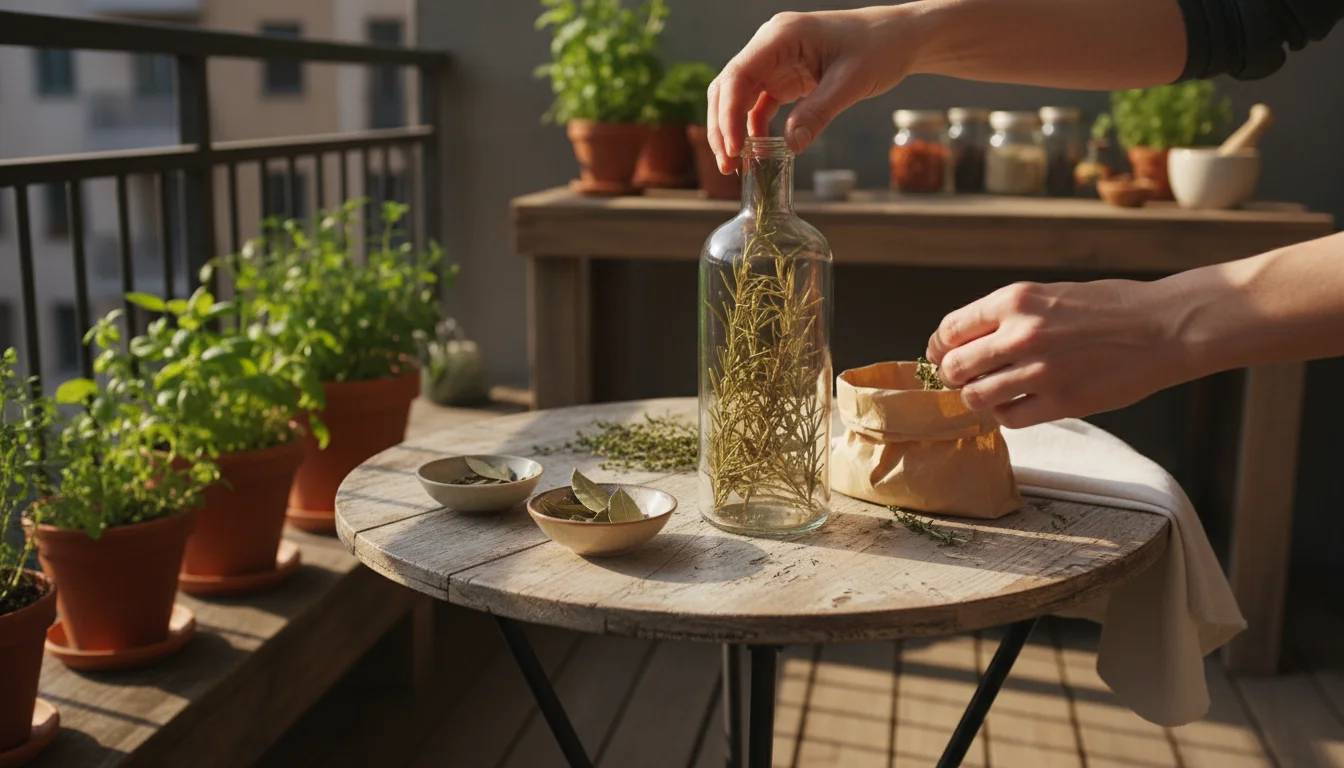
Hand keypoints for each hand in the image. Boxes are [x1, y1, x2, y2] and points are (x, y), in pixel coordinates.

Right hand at [707, 8, 918, 173]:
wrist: (899, 37)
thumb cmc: (879, 47)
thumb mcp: (850, 83)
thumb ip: (818, 113)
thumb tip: (790, 148)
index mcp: (780, 36)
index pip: (737, 76)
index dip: (728, 115)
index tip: (732, 148)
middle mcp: (770, 46)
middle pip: (728, 87)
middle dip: (722, 126)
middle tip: (727, 164)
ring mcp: (775, 61)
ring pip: (738, 97)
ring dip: (732, 130)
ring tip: (734, 164)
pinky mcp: (784, 77)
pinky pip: (758, 104)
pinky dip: (753, 128)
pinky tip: (756, 151)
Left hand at [925, 280, 1191, 427]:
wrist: (1165, 326)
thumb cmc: (1110, 307)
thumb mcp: (1050, 294)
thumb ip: (1009, 316)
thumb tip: (967, 340)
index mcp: (1016, 301)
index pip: (951, 330)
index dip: (939, 347)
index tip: (941, 355)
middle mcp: (1022, 334)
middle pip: (954, 367)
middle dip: (953, 376)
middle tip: (965, 378)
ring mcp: (1041, 372)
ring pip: (976, 397)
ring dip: (977, 398)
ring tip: (991, 392)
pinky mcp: (1062, 403)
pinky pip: (1009, 418)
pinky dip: (1005, 414)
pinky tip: (1017, 404)